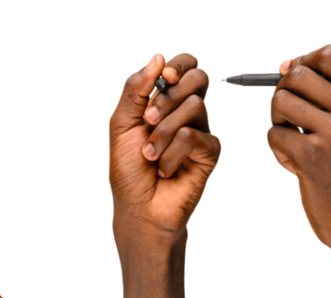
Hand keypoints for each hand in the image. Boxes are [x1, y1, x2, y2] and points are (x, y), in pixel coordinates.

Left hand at [109, 51, 221, 242]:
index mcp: (164, 98)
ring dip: (163, 133)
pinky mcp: (209, 151)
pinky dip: (172, 153)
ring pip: (194, 107)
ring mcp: (200, 129)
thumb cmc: (128, 168)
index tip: (164, 77)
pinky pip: (194, 137)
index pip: (184, 64)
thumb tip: (158, 57)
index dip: (178, 65)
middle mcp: (185, 110)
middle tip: (148, 119)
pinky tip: (165, 168)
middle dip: (169, 96)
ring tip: (150, 154)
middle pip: (198, 78)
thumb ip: (136, 89)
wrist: (138, 207)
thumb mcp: (120, 124)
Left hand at [267, 43, 330, 254]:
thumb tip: (285, 63)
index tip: (297, 82)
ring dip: (277, 122)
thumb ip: (327, 93)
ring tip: (292, 142)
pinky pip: (273, 133)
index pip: (328, 54)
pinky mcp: (312, 156)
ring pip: (281, 101)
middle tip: (290, 119)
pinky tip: (293, 166)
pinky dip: (276, 149)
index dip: (304, 61)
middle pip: (297, 74)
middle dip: (284, 93)